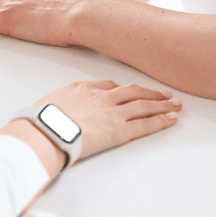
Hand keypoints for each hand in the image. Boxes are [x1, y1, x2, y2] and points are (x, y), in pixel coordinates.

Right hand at [31, 79, 181, 162]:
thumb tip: (52, 118)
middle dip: (150, 92)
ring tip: (176, 104)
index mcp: (83, 88)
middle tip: (165, 93)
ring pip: (144, 104)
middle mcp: (102, 96)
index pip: (109, 85)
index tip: (131, 90)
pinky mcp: (119, 130)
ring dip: (162, 104)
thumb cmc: (39, 122)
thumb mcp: (45, 107)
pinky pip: (145, 124)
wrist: (45, 130)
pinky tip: (171, 119)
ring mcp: (112, 112)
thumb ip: (57, 109)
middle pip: (132, 91)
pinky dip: (160, 121)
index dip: (124, 89)